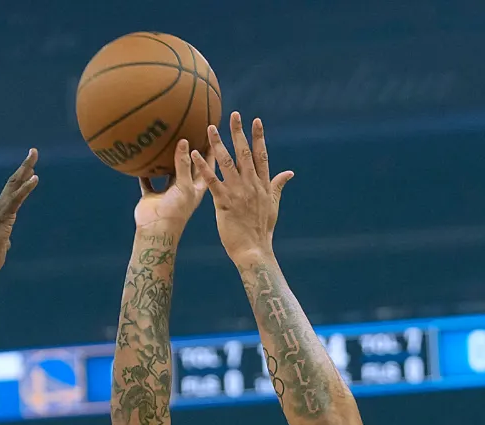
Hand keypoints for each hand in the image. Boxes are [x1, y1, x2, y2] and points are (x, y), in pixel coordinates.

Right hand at [0, 149, 39, 274]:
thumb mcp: (1, 245)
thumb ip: (5, 240)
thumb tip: (6, 241)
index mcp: (1, 212)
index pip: (13, 190)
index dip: (22, 177)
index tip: (31, 166)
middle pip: (14, 181)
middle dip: (25, 166)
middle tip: (33, 151)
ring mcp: (1, 209)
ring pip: (14, 184)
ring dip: (25, 169)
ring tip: (33, 155)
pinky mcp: (4, 216)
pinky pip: (17, 198)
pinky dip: (26, 187)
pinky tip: (35, 177)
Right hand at [134, 139, 207, 235]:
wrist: (157, 230)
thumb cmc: (176, 210)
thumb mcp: (184, 185)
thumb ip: (183, 164)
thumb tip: (184, 141)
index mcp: (197, 187)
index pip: (207, 164)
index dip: (210, 149)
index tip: (211, 132)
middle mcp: (184, 188)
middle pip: (188, 165)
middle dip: (188, 150)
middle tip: (188, 130)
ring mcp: (167, 192)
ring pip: (167, 171)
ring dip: (166, 159)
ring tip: (165, 141)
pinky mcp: (152, 196)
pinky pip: (147, 180)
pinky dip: (144, 172)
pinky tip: (142, 158)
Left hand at [191, 114, 292, 263]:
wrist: (254, 250)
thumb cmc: (262, 230)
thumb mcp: (273, 205)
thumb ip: (277, 186)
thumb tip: (289, 172)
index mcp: (262, 185)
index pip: (262, 155)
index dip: (259, 137)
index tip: (255, 120)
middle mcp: (251, 185)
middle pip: (245, 154)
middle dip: (238, 133)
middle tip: (233, 115)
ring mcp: (238, 193)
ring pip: (227, 163)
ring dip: (218, 144)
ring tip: (210, 128)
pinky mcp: (224, 203)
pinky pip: (212, 181)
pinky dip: (204, 167)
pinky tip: (195, 154)